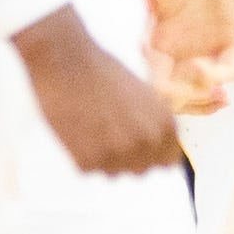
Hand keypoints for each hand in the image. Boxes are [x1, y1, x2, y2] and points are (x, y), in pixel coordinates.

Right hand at [11, 8, 182, 174]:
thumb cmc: (103, 72)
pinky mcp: (87, 161)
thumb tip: (156, 148)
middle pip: (141, 170)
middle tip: (108, 133)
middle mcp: (146, 144)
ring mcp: (118, 155)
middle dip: (128, 157)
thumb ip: (154, 124)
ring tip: (91, 126)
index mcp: (165, 126)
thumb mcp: (144, 95)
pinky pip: (88, 168)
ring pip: (113, 173)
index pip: (167, 161)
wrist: (66, 60)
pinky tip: (76, 128)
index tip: (137, 144)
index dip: (151, 153)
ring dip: (104, 157)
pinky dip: (80, 154)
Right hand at [138, 0, 233, 114]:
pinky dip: (215, 76)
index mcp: (158, 41)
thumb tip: (119, 57)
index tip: (136, 90)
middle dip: (170, 102)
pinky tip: (201, 67)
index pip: (150, 83)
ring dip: (193, 94)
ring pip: (204, 90)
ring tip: (186, 80)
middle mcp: (184, 48)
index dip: (143, 93)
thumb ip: (132, 24)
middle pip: (177, 95)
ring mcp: (210, 44)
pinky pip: (229, 69)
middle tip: (165, 93)